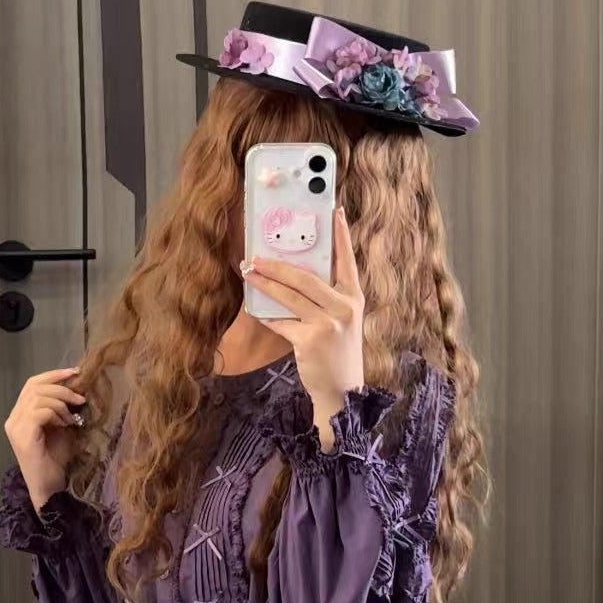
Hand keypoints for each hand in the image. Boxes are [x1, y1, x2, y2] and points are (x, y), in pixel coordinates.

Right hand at [5, 368, 87, 511]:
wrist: (49, 488)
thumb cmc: (55, 461)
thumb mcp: (61, 428)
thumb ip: (62, 409)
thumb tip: (77, 390)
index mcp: (19, 415)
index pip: (32, 384)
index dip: (53, 375)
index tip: (75, 373)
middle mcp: (13, 419)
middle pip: (34, 387)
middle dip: (61, 388)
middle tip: (80, 398)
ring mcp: (16, 427)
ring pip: (38, 397)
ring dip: (61, 403)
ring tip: (72, 418)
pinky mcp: (23, 436)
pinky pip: (40, 412)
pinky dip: (56, 414)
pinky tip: (65, 425)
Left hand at [243, 209, 365, 449]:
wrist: (342, 391)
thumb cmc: (338, 353)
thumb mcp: (342, 322)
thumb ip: (327, 299)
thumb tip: (294, 276)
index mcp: (354, 298)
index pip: (347, 260)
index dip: (341, 235)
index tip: (335, 210)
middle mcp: (344, 307)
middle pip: (306, 276)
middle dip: (278, 264)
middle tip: (256, 255)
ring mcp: (328, 324)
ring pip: (290, 295)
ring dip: (266, 282)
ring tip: (248, 271)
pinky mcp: (310, 340)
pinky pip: (282, 321)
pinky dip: (267, 315)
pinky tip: (254, 306)